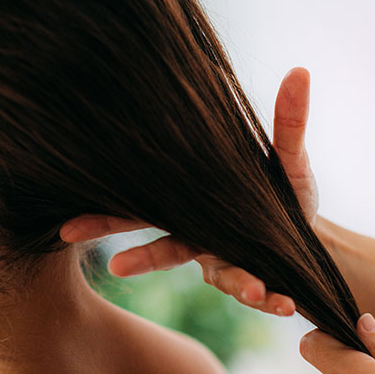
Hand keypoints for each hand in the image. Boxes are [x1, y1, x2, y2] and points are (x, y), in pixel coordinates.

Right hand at [59, 67, 316, 316]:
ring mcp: (224, 259)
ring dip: (233, 282)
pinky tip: (285, 302)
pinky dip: (270, 295)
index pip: (143, 207)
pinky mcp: (251, 277)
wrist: (306, 230)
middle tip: (113, 264)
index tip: (68, 227)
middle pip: (159, 249)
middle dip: (135, 257)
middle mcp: (199, 235)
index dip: (105, 216)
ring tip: (254, 290)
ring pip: (218, 274)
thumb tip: (300, 71)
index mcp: (193, 203)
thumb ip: (287, 122)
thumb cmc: (280, 190)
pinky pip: (258, 289)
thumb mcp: (285, 155)